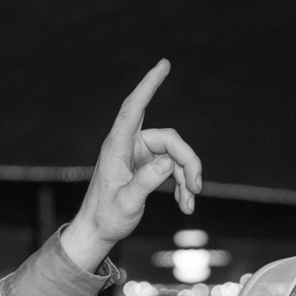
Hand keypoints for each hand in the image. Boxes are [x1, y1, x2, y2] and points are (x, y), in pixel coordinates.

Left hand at [69, 60, 203, 252]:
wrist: (98, 231)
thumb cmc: (106, 217)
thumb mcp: (127, 203)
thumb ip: (146, 182)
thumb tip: (168, 163)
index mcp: (117, 146)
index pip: (133, 107)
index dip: (148, 85)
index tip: (164, 64)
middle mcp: (128, 146)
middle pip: (168, 140)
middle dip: (187, 162)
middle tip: (197, 188)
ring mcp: (139, 156)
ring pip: (174, 156)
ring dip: (186, 178)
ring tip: (190, 204)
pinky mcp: (146, 167)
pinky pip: (172, 168)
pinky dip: (181, 185)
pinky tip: (185, 204)